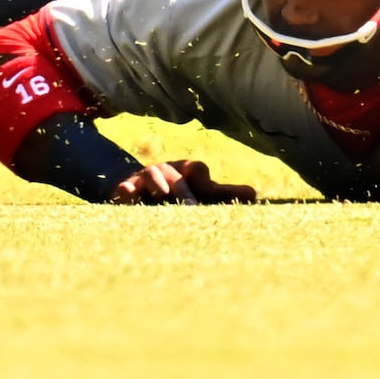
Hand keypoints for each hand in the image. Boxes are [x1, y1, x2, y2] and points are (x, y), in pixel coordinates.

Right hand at [110, 160, 256, 204]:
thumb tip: (254, 194)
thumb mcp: (199, 194)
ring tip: (163, 195)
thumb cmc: (175, 193)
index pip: (198, 170)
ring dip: (159, 183)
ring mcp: (146, 177)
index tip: (215, 191)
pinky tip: (125, 194)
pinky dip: (126, 189)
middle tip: (192, 208)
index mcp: (187, 172)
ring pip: (153, 173)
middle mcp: (169, 170)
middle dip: (184, 189)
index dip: (205, 180)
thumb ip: (223, 195)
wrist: (134, 189)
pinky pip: (126, 186)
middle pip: (179, 175)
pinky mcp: (127, 187)